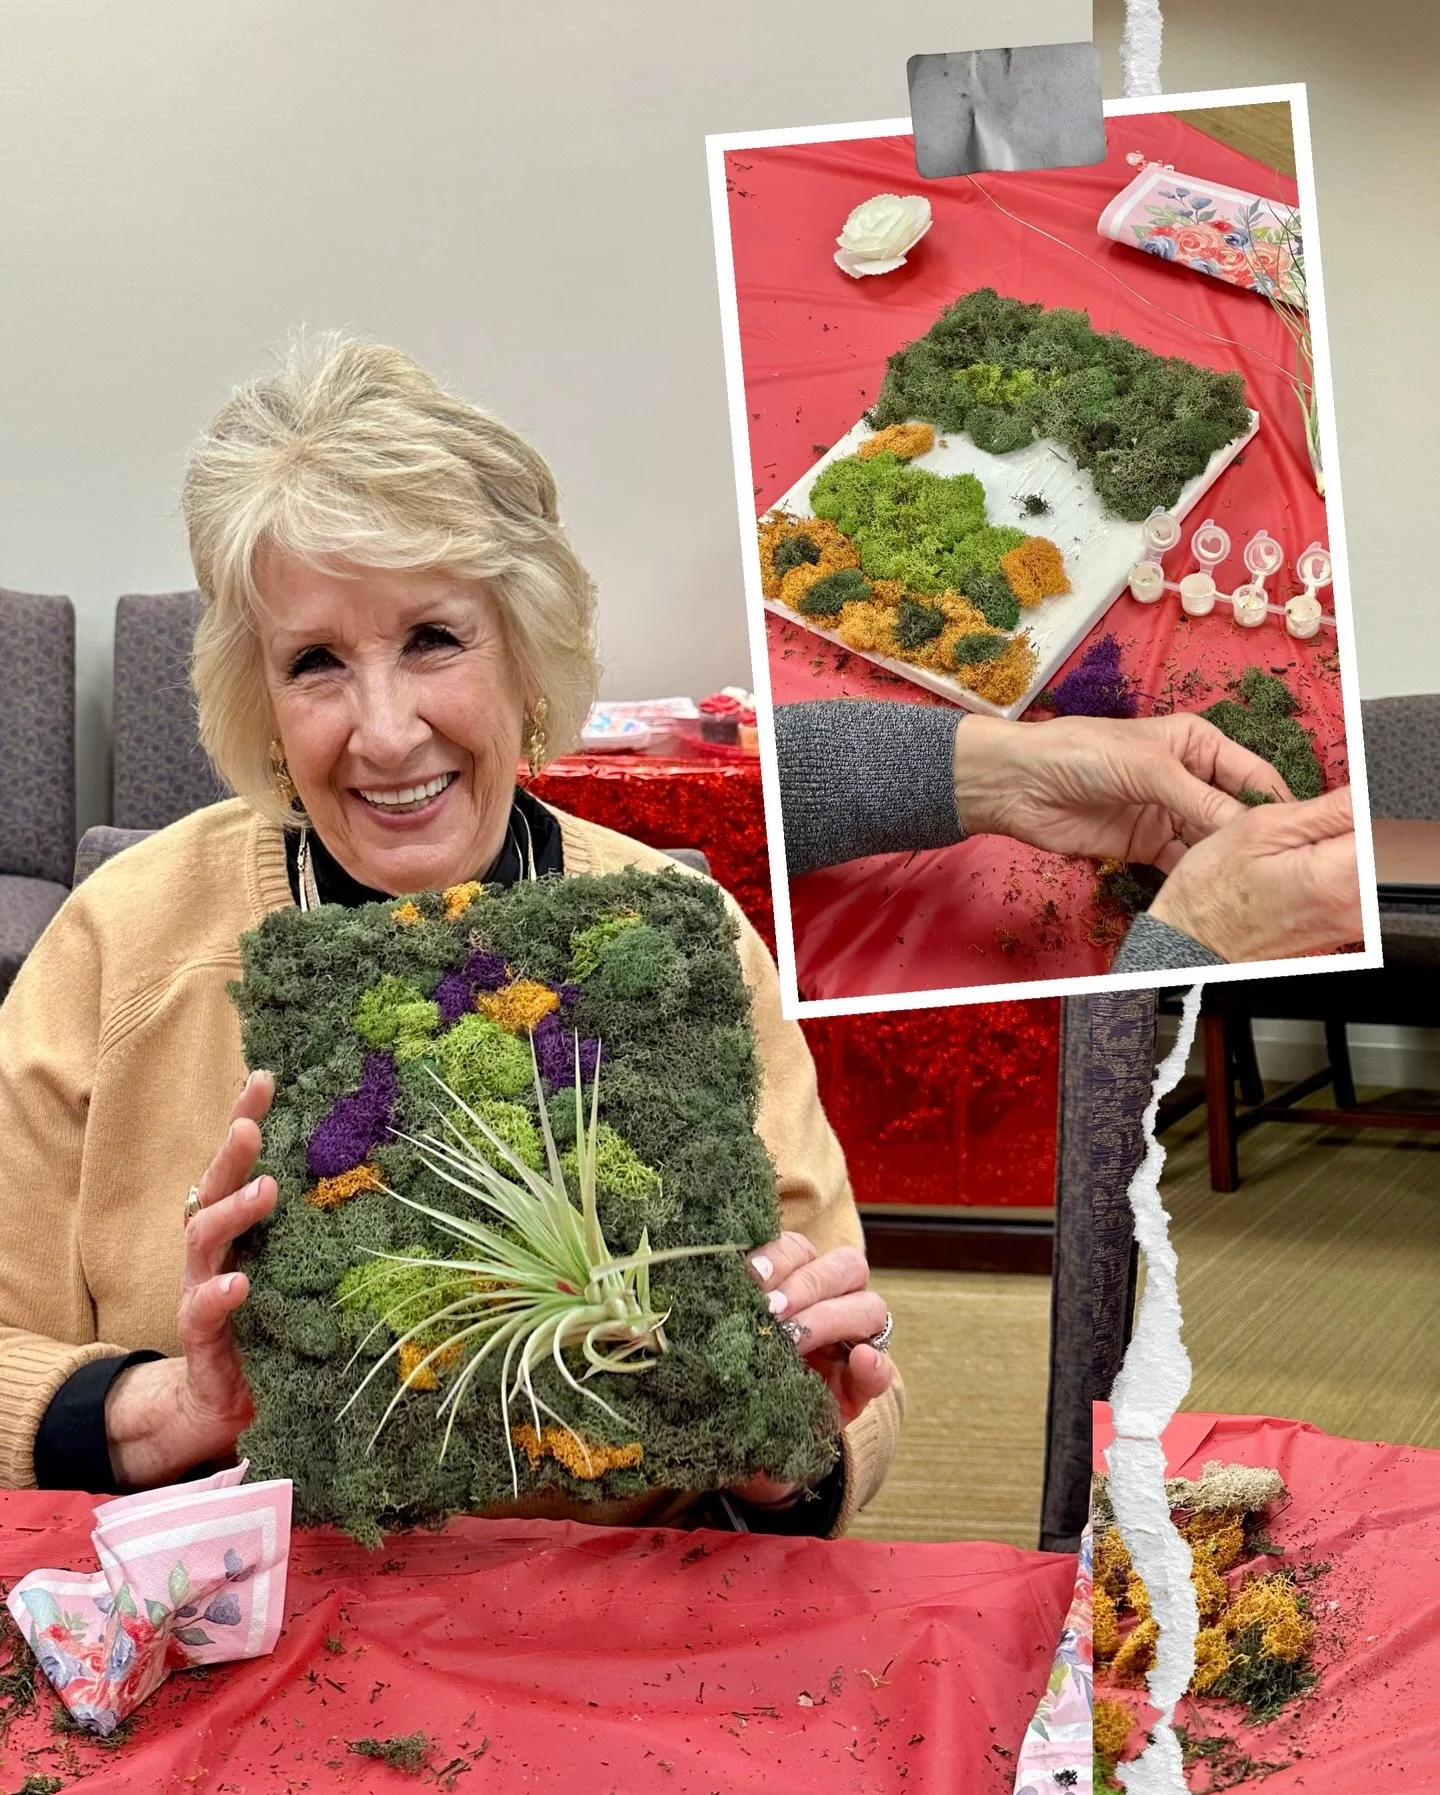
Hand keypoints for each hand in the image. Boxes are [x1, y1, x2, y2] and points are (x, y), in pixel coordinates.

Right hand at [105, 1071, 278, 1489]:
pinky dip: (218, 1293)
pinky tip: (238, 1282)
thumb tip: (383, 1172)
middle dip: (231, 1152)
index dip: (246, 1117)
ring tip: (263, 1190)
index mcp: (238, 1227)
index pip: (239, 1163)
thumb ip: (318, 1227)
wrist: (224, 1401)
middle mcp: (214, 1249)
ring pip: (202, 1237)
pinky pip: (201, 1309)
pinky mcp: (201, 1336)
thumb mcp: (297, 1267)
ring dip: (232, 1210)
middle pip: (213, 1187)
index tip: (265, 1077)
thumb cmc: (272, 1321)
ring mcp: (201, 1288)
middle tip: (250, 1125)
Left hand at [730, 1231, 892, 1508]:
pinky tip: (859, 1363)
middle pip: (844, 1267)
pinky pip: (881, 1368)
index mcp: (794, 1281)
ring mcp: (853, 1342)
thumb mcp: (723, 1344)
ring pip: (869, 1306)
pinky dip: (873, 1364)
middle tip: (770, 1311)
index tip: (749, 1277)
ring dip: (831, 1316)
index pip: (799, 1249)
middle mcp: (830, 1302)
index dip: (777, 1256)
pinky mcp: (863, 1386)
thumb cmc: (731, 1378)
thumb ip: (719, 1317)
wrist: (747, 1443)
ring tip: (794, 1337)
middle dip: (806, 1284)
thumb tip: (680, 1296)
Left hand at [951, 713, 1293, 869]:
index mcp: (1196, 743)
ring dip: (1222, 857)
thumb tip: (1244, 823)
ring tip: (1243, 878)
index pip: (1250, 772)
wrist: (1020, 784)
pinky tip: (1209, 886)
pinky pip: (1181, 861)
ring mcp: (1166, 813)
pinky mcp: (1145, 844)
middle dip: (1248, 834)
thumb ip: (1198, 797)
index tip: (1289, 829)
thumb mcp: (1147, 766)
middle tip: (1270, 862)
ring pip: (1210, 839)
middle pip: (1233, 810)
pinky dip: (1194, 873)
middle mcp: (1187, 777)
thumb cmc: (1078, 752)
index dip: (1271, 799)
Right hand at [1148, 785, 1361, 961]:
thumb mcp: (1259, 828)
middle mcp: (1354, 906)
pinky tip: (1304, 871)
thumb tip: (1364, 792)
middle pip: (1381, 846)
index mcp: (1336, 876)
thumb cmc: (1212, 890)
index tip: (1325, 807)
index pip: (1378, 821)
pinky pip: (1361, 889)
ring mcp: (1351, 924)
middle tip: (1306, 828)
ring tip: (1299, 852)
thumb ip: (1325, 810)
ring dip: (1345, 849)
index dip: (1353, 804)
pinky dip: (1340, 872)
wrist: (1194, 943)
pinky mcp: (1344, 931)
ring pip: (1373, 867)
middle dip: (1352, 826)